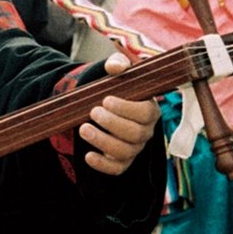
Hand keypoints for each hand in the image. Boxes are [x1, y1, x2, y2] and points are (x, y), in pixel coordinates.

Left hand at [79, 52, 160, 174]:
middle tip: (93, 111)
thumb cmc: (115, 86)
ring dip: (103, 141)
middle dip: (112, 123)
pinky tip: (88, 155)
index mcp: (149, 109)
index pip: (146, 113)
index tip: (106, 99)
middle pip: (136, 134)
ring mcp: (134, 147)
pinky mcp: (121, 160)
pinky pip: (117, 169)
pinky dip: (102, 165)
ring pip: (125, 152)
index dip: (126, 108)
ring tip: (83, 128)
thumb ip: (118, 64)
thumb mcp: (117, 70)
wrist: (103, 102)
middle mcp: (145, 130)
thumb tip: (115, 68)